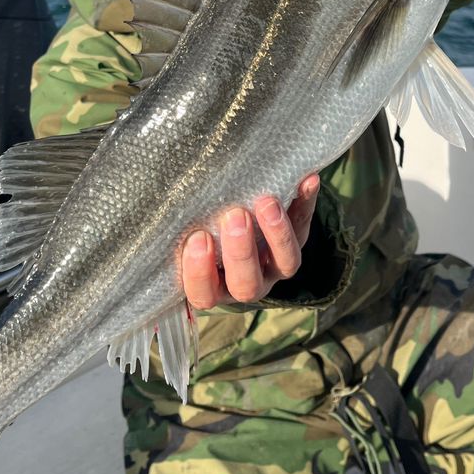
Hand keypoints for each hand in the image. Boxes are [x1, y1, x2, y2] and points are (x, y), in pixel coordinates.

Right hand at [181, 174, 320, 309]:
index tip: (197, 239)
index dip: (200, 272)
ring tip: (266, 201)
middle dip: (241, 253)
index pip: (204, 293)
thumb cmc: (203, 229)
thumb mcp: (190, 233)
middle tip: (235, 218)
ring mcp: (276, 265)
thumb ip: (182, 226)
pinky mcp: (298, 239)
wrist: (242, 219)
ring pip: (285, 263)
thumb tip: (167, 198)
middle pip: (247, 284)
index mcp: (214, 286)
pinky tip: (307, 180)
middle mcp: (248, 282)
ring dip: (277, 233)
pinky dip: (306, 202)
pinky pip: (305, 224)